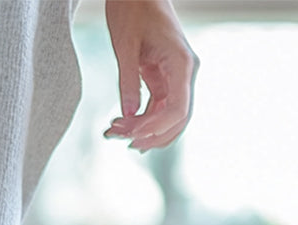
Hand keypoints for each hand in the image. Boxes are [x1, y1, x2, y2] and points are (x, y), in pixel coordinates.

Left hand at [102, 0, 197, 151]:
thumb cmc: (132, 9)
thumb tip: (128, 115)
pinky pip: (158, 108)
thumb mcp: (125, 45)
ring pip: (166, 117)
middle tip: (120, 139)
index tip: (131, 135)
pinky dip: (141, 120)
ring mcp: (176, 77)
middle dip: (149, 134)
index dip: (156, 128)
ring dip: (143, 130)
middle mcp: (184, 73)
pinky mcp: (164, 78)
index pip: (178, 109)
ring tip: (113, 132)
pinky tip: (122, 126)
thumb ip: (128, 81)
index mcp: (181, 63)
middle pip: (176, 119)